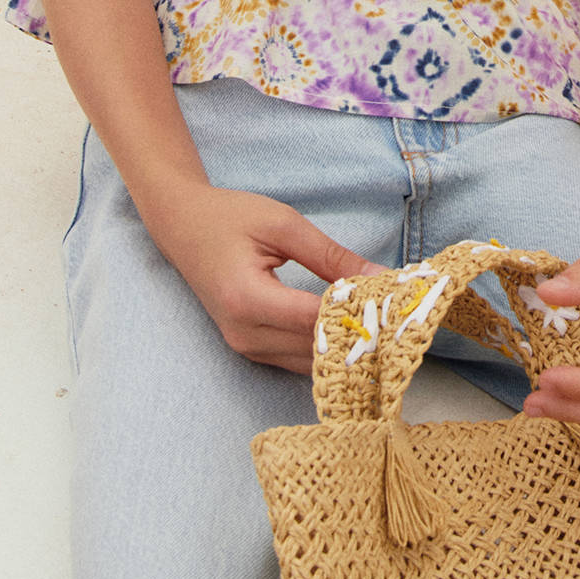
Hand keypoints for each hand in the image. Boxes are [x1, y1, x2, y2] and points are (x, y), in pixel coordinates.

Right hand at [147, 183, 373, 370]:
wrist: (182, 225)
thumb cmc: (230, 218)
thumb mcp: (284, 224)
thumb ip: (331, 255)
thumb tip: (380, 277)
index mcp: (247, 299)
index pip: (314, 319)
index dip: (357, 313)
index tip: (395, 302)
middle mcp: (243, 333)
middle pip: (314, 346)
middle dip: (357, 330)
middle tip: (397, 311)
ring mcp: (244, 346)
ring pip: (309, 360)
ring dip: (343, 343)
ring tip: (379, 317)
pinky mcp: (249, 349)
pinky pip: (297, 359)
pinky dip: (324, 345)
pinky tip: (351, 326)